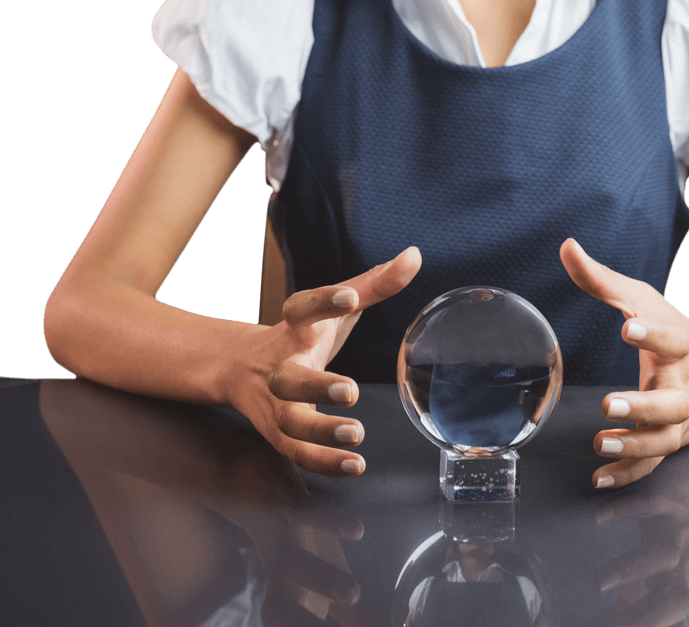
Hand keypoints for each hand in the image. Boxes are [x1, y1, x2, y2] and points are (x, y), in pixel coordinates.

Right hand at [230, 246, 421, 478]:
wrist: (241, 367)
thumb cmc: (302, 333)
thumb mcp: (336, 308)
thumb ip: (375, 284)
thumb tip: (414, 256)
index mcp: (296, 327)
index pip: (303, 309)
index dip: (324, 301)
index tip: (350, 297)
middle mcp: (281, 366)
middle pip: (287, 379)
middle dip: (315, 386)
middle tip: (350, 390)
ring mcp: (277, 403)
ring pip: (289, 423)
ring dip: (320, 431)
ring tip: (356, 432)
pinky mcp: (279, 433)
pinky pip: (296, 453)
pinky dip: (323, 463)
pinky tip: (354, 465)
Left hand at [560, 238, 688, 489]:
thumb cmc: (677, 331)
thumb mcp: (644, 300)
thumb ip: (602, 279)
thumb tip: (567, 246)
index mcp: (681, 347)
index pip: (672, 339)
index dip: (653, 334)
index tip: (629, 327)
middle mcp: (684, 387)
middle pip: (670, 402)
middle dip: (642, 407)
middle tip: (610, 405)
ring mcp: (680, 419)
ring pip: (665, 439)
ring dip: (634, 444)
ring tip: (601, 443)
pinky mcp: (671, 440)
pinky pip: (653, 463)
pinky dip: (629, 474)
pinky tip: (600, 478)